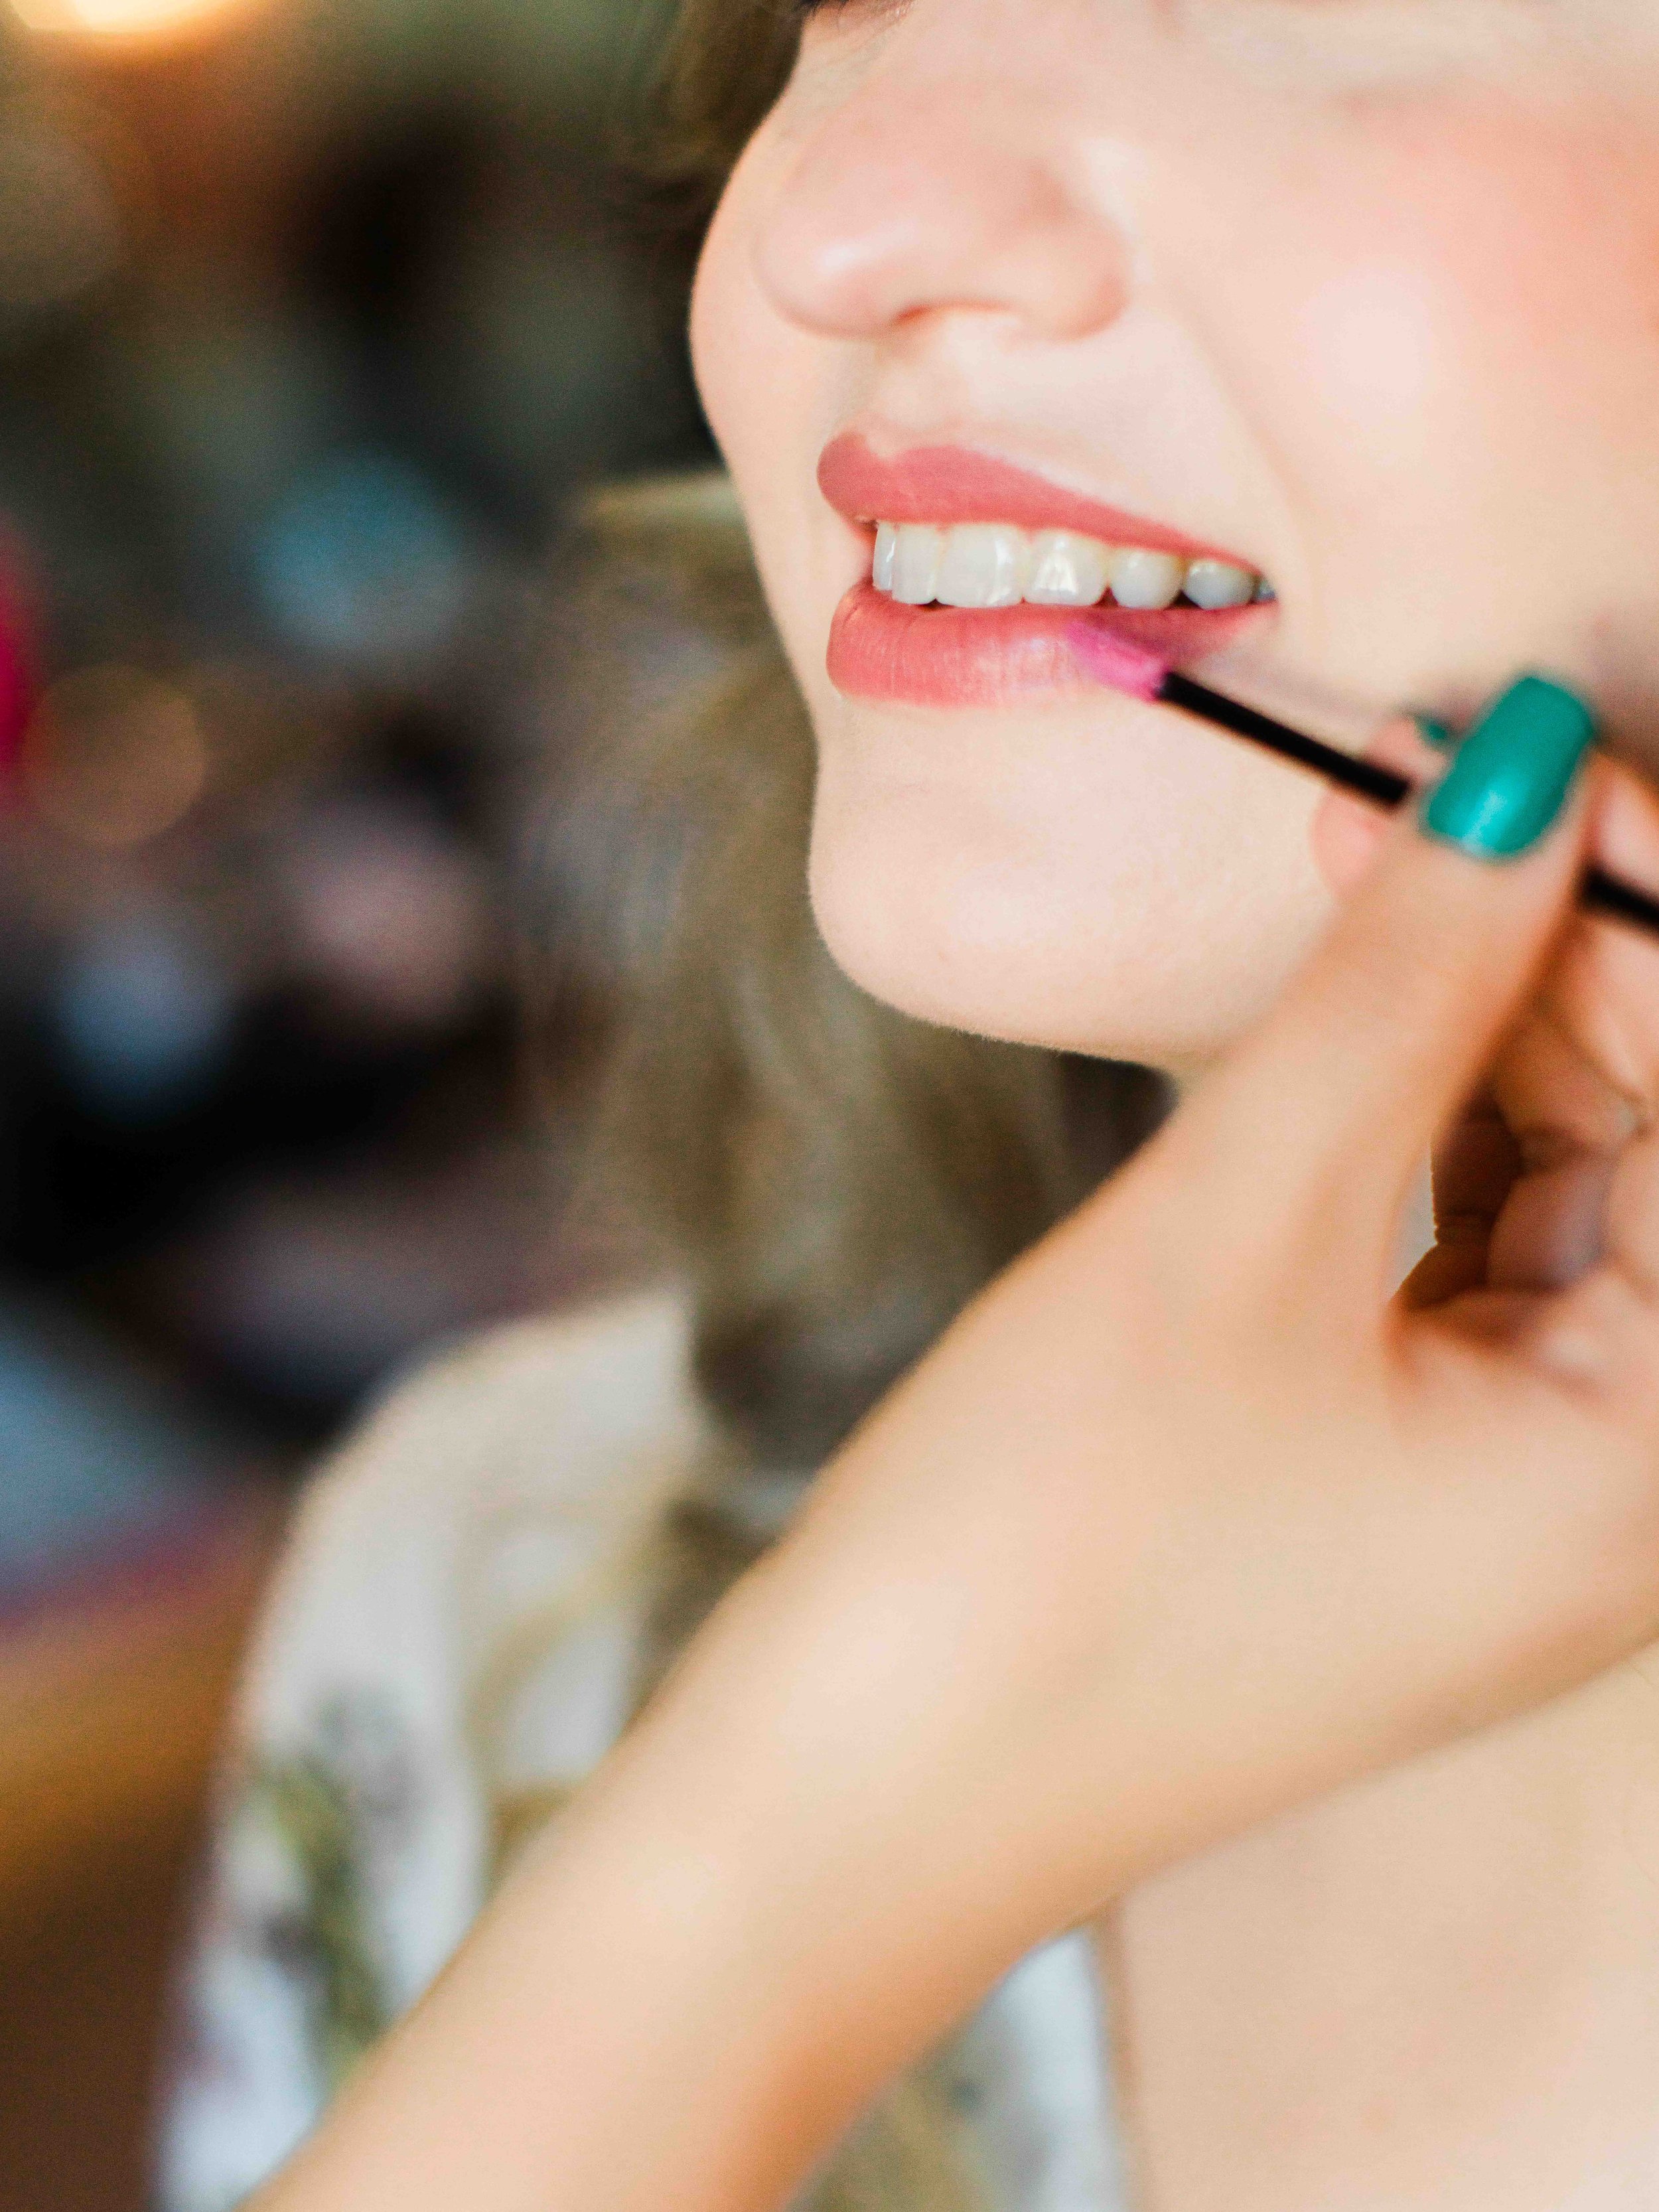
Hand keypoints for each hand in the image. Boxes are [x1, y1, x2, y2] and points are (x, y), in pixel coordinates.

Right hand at [259, 687, 1658, 2211]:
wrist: (852, 1790)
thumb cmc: (1047, 1555)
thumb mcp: (1241, 1228)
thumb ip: (1405, 985)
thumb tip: (1528, 766)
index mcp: (1655, 1471)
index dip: (1644, 923)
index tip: (1536, 756)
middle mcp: (1614, 1490)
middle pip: (1655, 1151)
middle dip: (1556, 956)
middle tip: (1421, 784)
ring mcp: (1498, 1484)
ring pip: (1554, 1186)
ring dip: (1471, 1021)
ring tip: (1365, 853)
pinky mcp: (1383, 1466)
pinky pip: (1451, 1247)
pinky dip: (1405, 1117)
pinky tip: (1335, 1009)